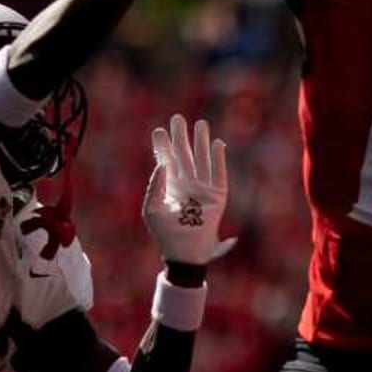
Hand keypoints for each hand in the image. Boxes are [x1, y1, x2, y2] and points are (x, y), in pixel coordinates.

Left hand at [142, 115, 234, 265]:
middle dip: (181, 137)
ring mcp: (203, 189)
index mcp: (170, 188)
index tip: (159, 131)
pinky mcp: (217, 195)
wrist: (185, 253)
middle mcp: (187, 185)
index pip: (167, 162)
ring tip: (200, 124)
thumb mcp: (152, 210)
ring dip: (201, 142)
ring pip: (202, 159)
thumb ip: (155, 186)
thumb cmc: (166, 235)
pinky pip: (219, 172)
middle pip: (184, 155)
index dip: (163, 146)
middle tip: (177, 118)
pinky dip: (218, 158)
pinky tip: (216, 144)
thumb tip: (162, 163)